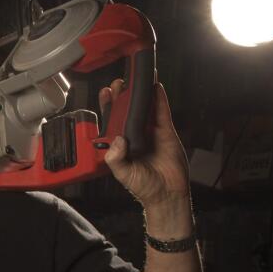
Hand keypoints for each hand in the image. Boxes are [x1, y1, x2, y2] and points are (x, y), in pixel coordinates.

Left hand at [100, 81, 190, 208]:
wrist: (166, 193)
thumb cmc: (143, 186)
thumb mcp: (122, 173)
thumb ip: (115, 158)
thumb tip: (118, 140)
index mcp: (120, 144)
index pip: (112, 121)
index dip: (108, 107)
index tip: (106, 93)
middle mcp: (134, 135)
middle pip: (127, 110)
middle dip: (123, 95)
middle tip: (119, 82)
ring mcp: (150, 132)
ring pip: (145, 108)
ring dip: (141, 93)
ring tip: (136, 78)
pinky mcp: (166, 132)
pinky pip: (162, 112)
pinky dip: (159, 99)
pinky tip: (156, 87)